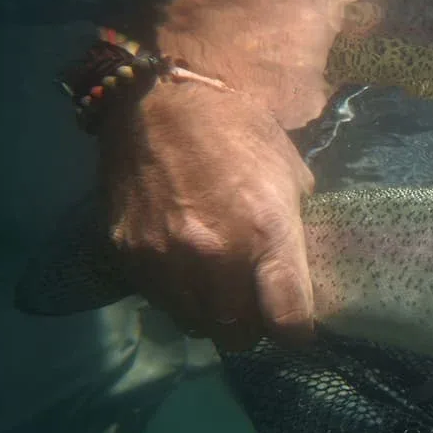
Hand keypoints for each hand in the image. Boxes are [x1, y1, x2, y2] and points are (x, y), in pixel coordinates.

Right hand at [96, 0, 371, 349]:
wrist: (164, 97)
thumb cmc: (242, 133)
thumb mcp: (291, 179)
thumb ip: (295, 235)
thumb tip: (304, 276)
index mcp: (266, 233)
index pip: (288, 321)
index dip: (296, 332)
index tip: (297, 327)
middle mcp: (215, 255)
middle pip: (240, 335)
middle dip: (253, 326)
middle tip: (255, 304)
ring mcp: (165, 259)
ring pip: (197, 325)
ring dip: (213, 315)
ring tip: (219, 287)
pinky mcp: (128, 254)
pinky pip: (160, 300)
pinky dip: (177, 295)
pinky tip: (184, 268)